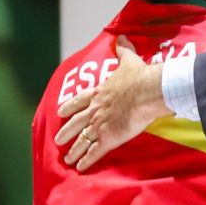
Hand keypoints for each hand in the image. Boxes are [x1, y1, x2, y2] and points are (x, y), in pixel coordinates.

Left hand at [55, 36, 170, 170]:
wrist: (148, 90)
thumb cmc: (139, 76)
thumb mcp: (129, 60)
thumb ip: (123, 50)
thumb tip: (121, 37)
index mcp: (99, 93)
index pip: (79, 101)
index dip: (69, 107)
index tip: (60, 113)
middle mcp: (95, 110)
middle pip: (76, 123)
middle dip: (66, 132)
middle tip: (57, 139)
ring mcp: (100, 125)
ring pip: (82, 140)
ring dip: (74, 150)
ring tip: (67, 158)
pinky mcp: (110, 138)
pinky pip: (95, 152)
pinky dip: (86, 160)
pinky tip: (80, 167)